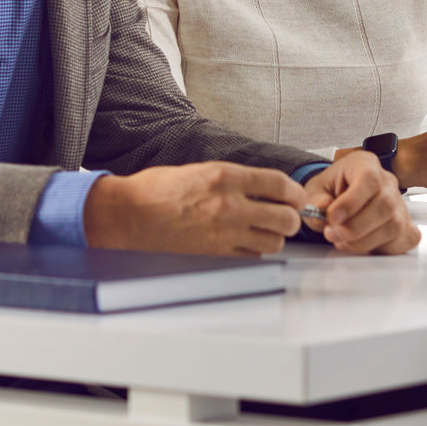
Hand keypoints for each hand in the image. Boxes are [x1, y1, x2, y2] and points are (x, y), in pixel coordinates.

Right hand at [85, 163, 303, 255]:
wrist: (129, 214)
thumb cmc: (158, 190)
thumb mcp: (201, 169)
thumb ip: (235, 179)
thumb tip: (264, 187)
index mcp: (226, 177)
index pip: (280, 184)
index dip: (295, 193)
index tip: (296, 197)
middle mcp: (230, 205)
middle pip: (285, 218)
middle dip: (291, 218)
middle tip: (285, 216)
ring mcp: (224, 232)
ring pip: (273, 241)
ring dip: (274, 236)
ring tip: (265, 230)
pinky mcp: (216, 253)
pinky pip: (252, 256)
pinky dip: (254, 250)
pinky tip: (244, 241)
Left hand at [304, 150, 419, 254]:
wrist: (339, 197)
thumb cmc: (330, 190)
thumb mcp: (314, 190)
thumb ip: (315, 200)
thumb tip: (324, 206)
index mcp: (365, 164)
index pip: (369, 179)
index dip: (352, 201)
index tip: (333, 217)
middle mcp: (387, 182)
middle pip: (384, 205)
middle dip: (355, 227)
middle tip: (332, 233)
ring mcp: (400, 204)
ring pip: (393, 226)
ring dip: (364, 240)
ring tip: (341, 240)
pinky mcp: (405, 224)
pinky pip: (404, 240)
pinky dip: (383, 248)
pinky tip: (362, 244)